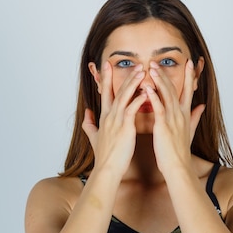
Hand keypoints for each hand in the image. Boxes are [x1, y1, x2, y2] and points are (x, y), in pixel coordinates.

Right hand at [82, 61, 148, 176]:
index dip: (106, 78)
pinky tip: (146, 92)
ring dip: (133, 82)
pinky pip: (132, 109)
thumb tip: (86, 114)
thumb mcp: (93, 137)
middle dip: (122, 75)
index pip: (105, 93)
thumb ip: (89, 124)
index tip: (107, 65)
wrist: (107, 169)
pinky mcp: (124, 128)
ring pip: (124, 96)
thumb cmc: (105, 156)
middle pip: (115, 91)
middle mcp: (109, 116)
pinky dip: (138, 100)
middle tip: (130, 63)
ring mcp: (116, 121)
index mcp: (104, 117)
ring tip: (141, 71)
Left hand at [145, 58, 205, 174]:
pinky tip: (147, 87)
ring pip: (167, 94)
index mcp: (185, 115)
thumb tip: (201, 106)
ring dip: (159, 80)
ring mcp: (172, 119)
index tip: (189, 62)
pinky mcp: (164, 126)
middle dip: (166, 74)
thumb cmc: (179, 152)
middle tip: (157, 61)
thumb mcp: (190, 132)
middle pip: (175, 89)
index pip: (188, 91)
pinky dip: (153, 96)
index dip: (189, 76)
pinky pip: (159, 107)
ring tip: (152, 68)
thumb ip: (195, 117)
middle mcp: (180, 114)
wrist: (178, 167)